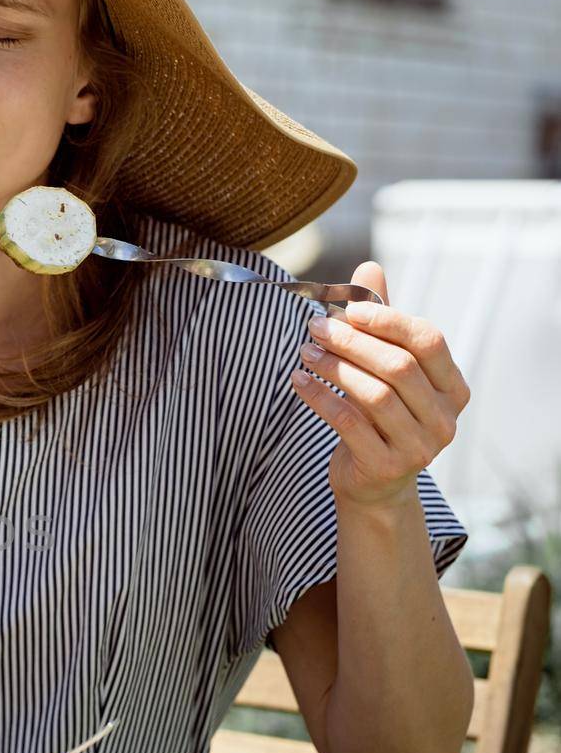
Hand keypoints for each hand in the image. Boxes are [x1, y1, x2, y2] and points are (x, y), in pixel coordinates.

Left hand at [291, 261, 469, 510]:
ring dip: (334, 367)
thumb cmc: (380, 418)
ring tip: (305, 352)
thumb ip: (381, 323)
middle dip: (353, 342)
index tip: (349, 310)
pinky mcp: (386, 466)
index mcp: (453, 388)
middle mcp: (445, 417)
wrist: (374, 484)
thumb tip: (369, 267)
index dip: (389, 321)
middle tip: (315, 327)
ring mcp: (420, 446)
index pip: (428, 341)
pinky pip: (348, 423)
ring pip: (374, 394)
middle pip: (398, 366)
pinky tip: (298, 381)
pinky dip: (320, 397)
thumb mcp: (385, 370)